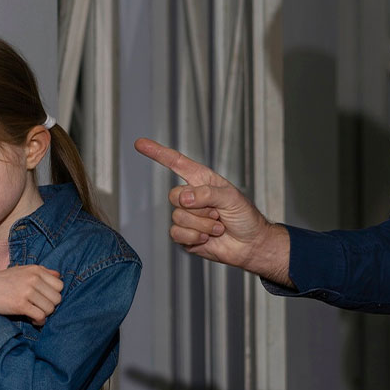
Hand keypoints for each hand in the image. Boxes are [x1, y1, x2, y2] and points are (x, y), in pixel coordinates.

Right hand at [0, 265, 63, 325]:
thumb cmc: (2, 282)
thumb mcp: (21, 271)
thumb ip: (40, 272)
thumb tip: (59, 275)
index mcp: (35, 270)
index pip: (59, 285)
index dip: (53, 295)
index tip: (44, 299)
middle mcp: (32, 279)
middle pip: (57, 298)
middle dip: (50, 306)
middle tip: (39, 308)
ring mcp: (26, 291)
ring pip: (50, 308)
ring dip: (44, 315)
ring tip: (35, 314)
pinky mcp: (20, 305)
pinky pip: (40, 316)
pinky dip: (39, 321)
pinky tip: (33, 320)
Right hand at [134, 138, 291, 285]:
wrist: (249, 244)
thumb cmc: (245, 217)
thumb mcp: (231, 197)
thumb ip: (207, 193)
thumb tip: (184, 198)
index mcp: (202, 180)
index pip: (176, 163)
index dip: (158, 153)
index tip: (140, 144)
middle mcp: (191, 197)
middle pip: (175, 196)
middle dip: (199, 207)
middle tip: (217, 212)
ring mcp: (187, 216)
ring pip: (178, 217)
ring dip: (202, 224)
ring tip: (217, 226)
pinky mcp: (185, 235)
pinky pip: (177, 234)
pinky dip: (195, 237)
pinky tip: (208, 237)